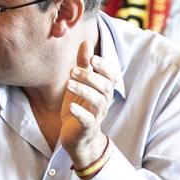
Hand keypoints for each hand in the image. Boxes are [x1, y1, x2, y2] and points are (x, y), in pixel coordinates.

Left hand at [58, 35, 116, 170]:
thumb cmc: (80, 107)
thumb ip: (84, 64)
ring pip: (97, 102)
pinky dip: (80, 112)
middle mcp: (104, 102)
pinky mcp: (87, 128)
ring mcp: (97, 116)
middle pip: (105, 87)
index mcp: (103, 91)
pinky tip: (72, 106)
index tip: (92, 58)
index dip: (104, 67)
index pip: (111, 76)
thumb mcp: (80, 84)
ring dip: (84, 91)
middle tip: (72, 70)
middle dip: (90, 77)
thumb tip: (86, 41)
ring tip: (68, 83)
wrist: (77, 138)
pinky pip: (88, 120)